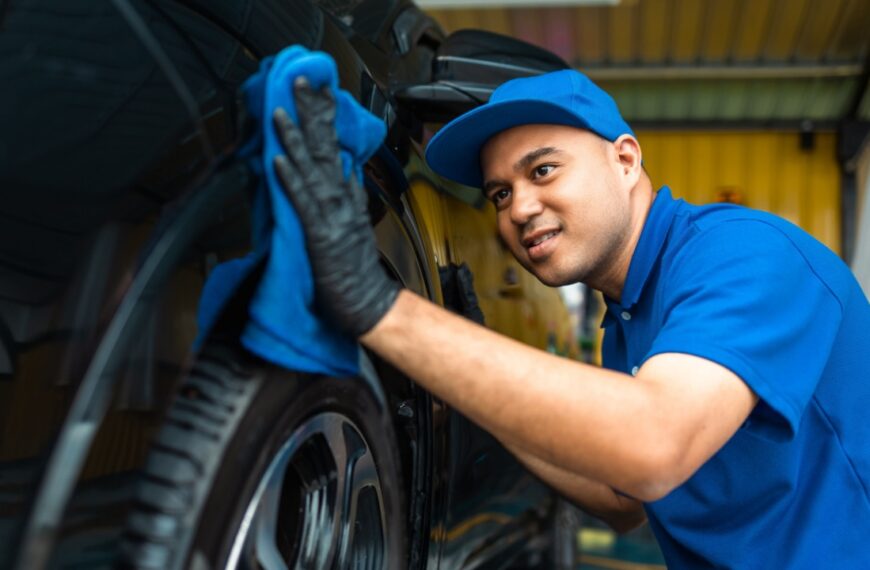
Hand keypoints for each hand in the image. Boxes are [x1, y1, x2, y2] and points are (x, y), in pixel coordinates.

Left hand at [272, 79, 398, 336]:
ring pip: (312, 169)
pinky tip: (278, 160)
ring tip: (280, 111)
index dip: (328, 120)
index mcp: (348, 199)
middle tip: (302, 83)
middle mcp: (342, 201)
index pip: (336, 150)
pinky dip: (291, 180)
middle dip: (312, 114)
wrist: (369, 305)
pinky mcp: (320, 236)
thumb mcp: (357, 229)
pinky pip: (303, 203)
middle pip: (325, 149)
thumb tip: (348, 175)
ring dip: (295, 138)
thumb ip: (353, 200)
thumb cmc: (357, 273)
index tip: (321, 93)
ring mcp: (332, 216)